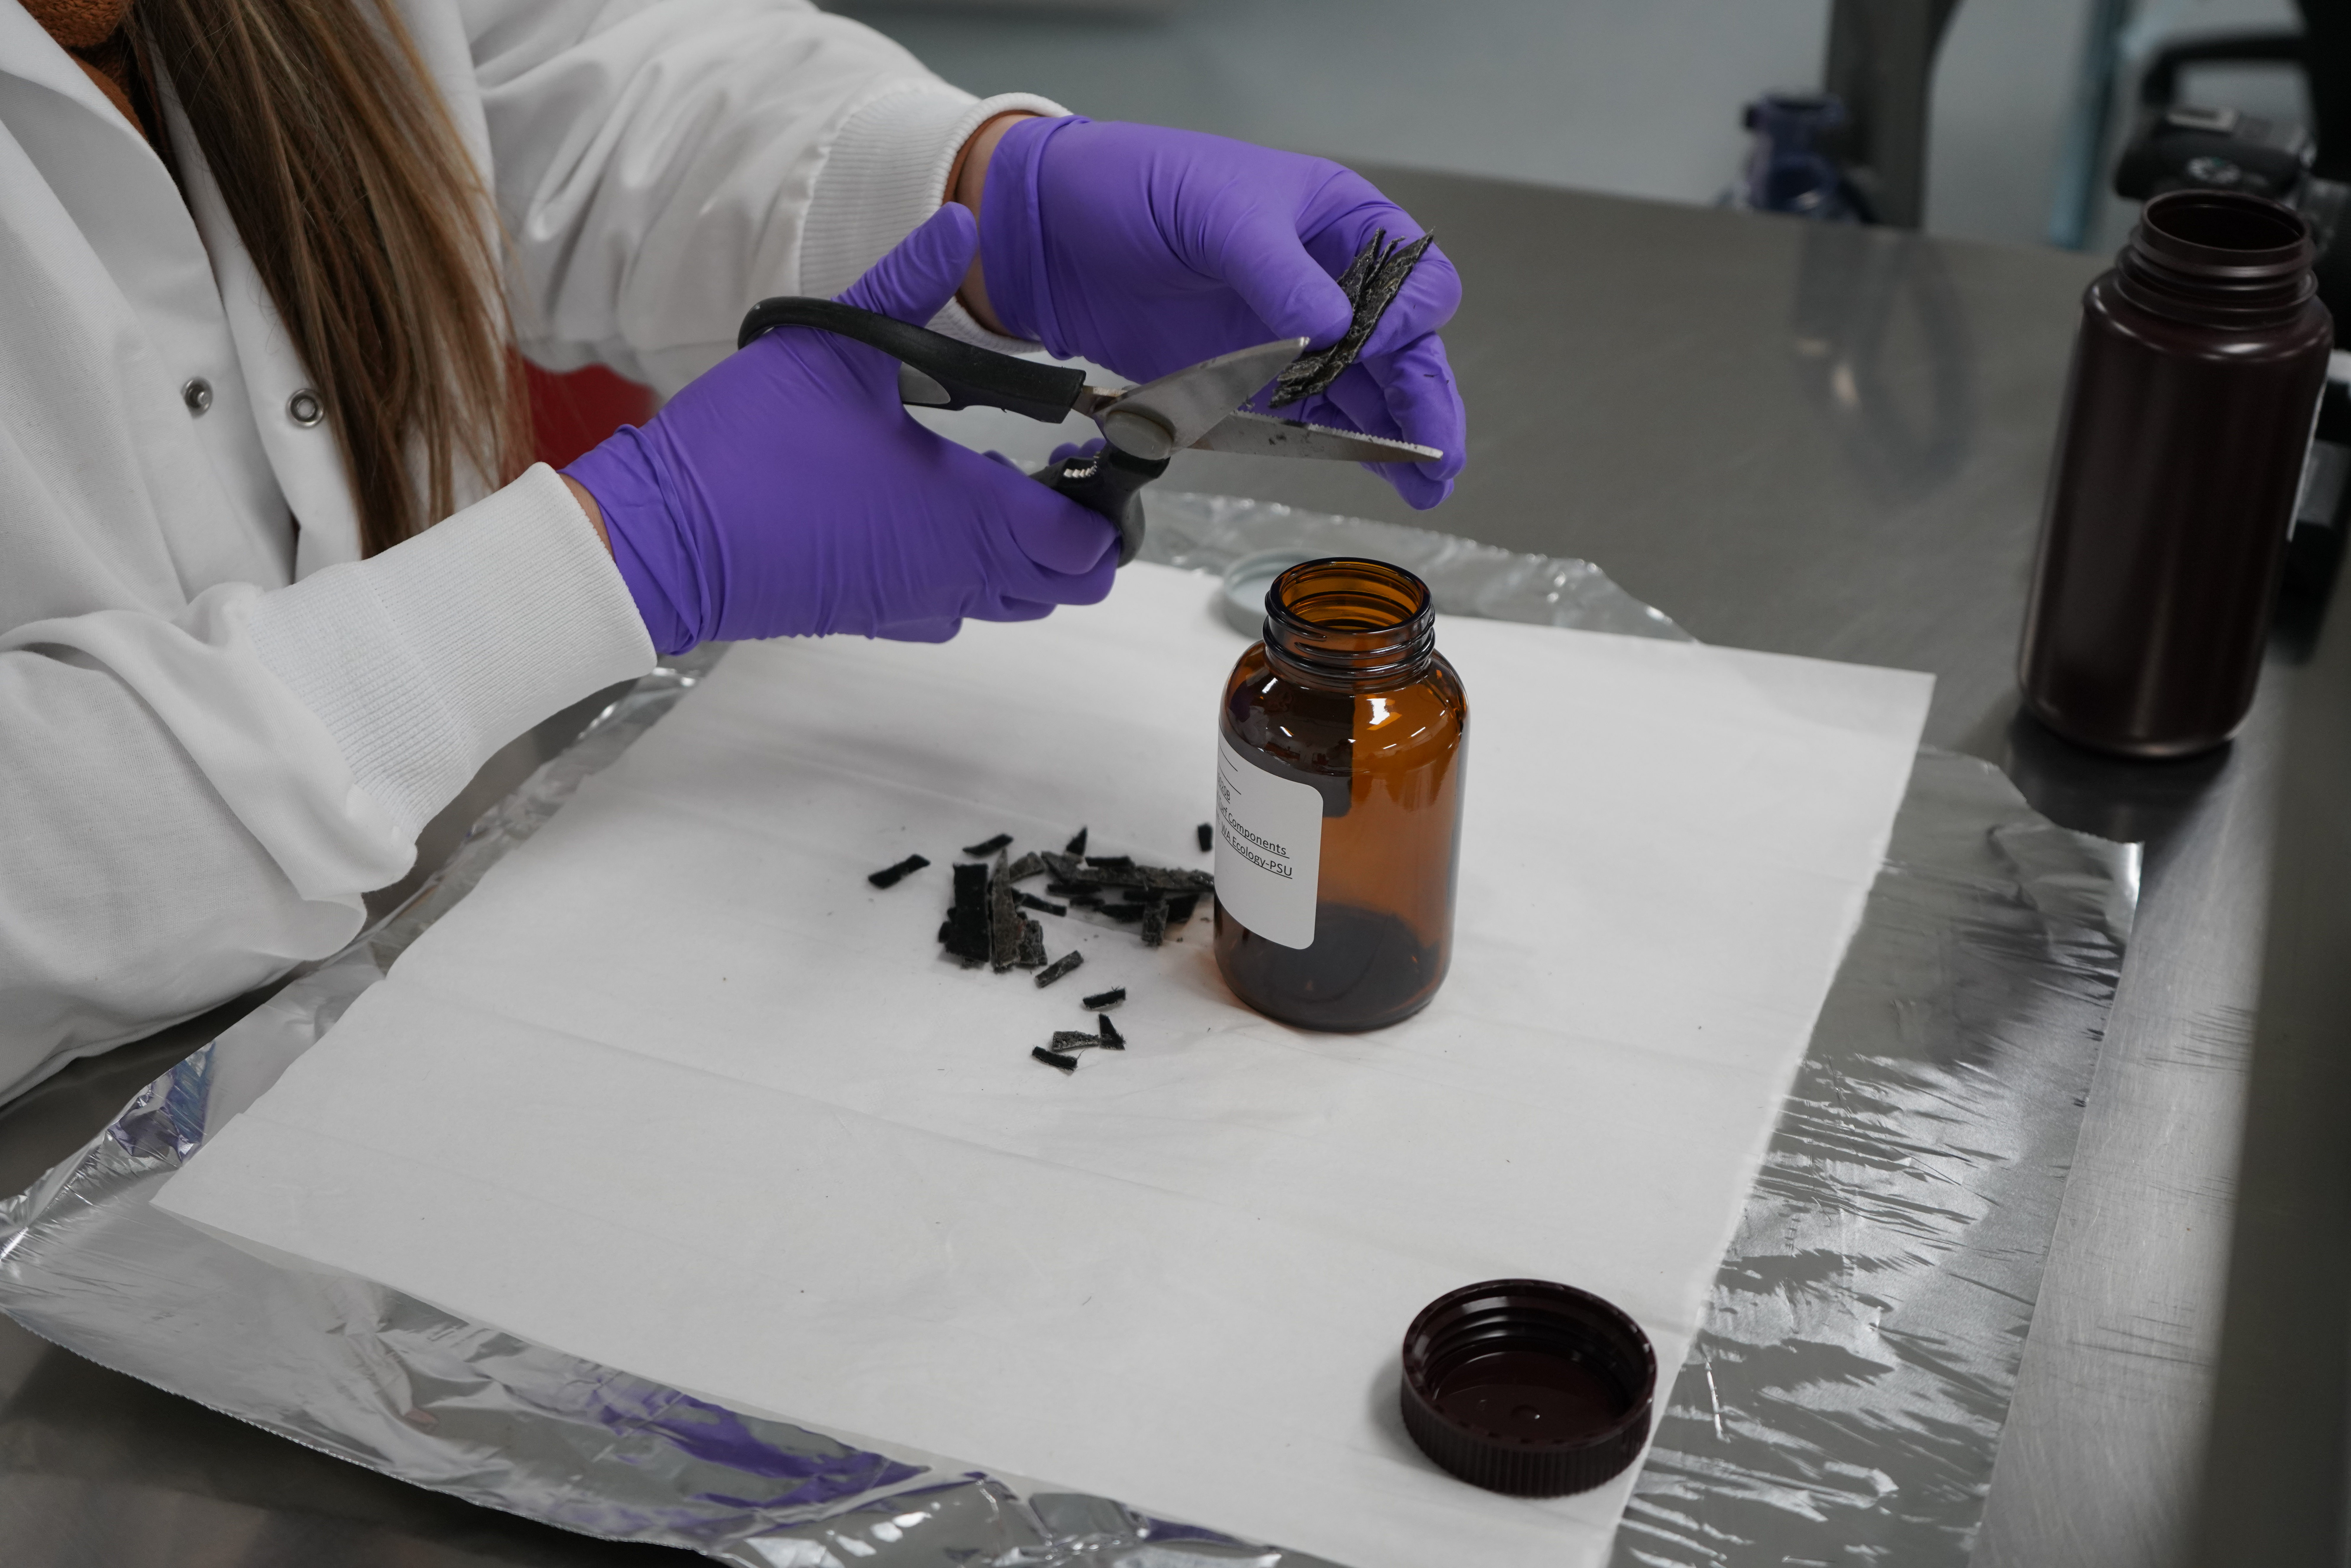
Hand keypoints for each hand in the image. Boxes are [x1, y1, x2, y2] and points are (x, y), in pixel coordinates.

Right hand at [564, 205, 1119, 653]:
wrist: (666, 536)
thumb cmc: (752, 444)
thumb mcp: (836, 344)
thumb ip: (908, 281)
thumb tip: (961, 219)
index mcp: (965, 512)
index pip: (1083, 544)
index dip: (1103, 509)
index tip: (1087, 459)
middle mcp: (955, 572)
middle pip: (1067, 587)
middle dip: (1083, 540)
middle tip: (1061, 477)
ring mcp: (918, 605)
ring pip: (1016, 605)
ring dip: (1030, 560)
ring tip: (1007, 494)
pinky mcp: (878, 619)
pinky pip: (957, 614)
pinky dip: (974, 579)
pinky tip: (942, 523)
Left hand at [973, 117, 1465, 508]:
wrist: (1055, 232)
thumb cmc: (1138, 187)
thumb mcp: (1217, 210)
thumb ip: (1278, 271)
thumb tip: (1333, 330)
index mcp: (1339, 221)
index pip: (1409, 279)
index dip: (1402, 320)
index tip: (1369, 348)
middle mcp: (1329, 280)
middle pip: (1403, 347)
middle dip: (1425, 400)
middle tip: (1439, 456)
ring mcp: (1292, 333)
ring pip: (1368, 390)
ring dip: (1395, 437)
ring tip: (1423, 485)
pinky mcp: (1250, 376)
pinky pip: (1309, 416)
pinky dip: (1339, 444)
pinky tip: (1375, 472)